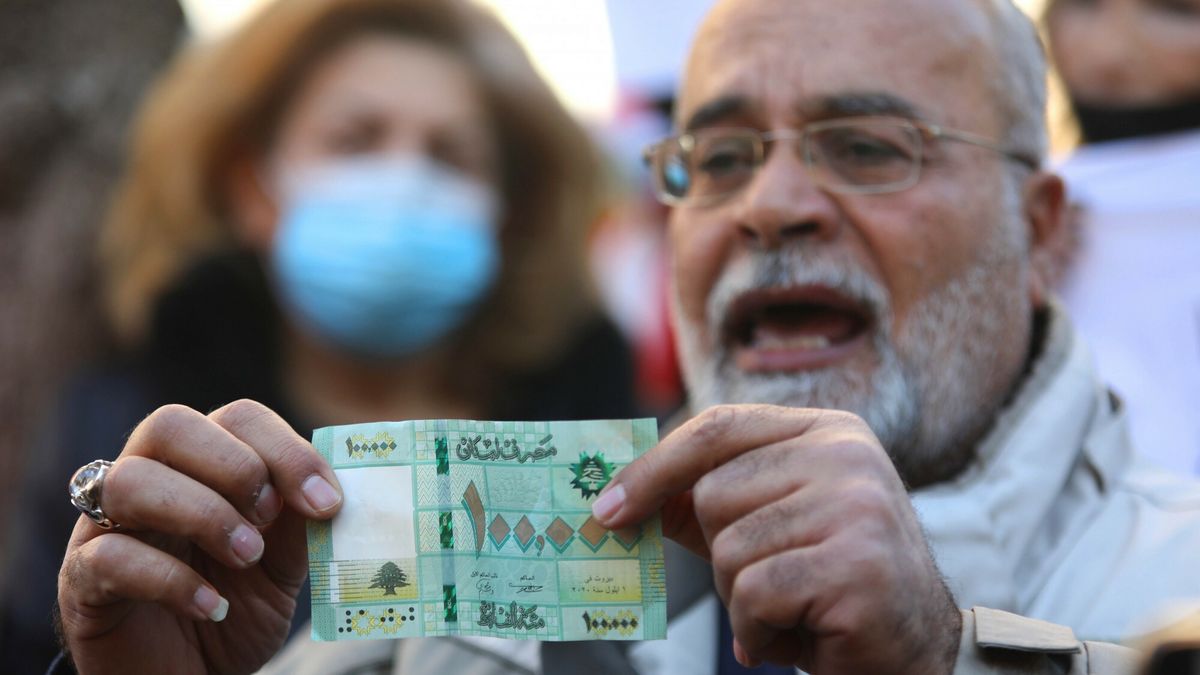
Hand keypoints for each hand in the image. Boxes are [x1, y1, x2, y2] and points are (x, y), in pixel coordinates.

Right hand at [57, 400, 342, 674]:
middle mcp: (148, 479)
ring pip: (129, 480)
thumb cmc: (236, 606)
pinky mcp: (82, 580)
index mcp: (202, 464)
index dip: (287, 449)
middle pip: (170, 424)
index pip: (238, 417)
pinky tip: (213, 606)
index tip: (326, 502)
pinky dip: (169, 579)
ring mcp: (105, 525)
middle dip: (233, 464)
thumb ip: (300, 523)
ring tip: (247, 558)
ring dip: (202, 515)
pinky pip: (108, 556)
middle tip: (271, 516)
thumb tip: (328, 490)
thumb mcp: (285, 565)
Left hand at [591, 404, 960, 674]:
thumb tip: (622, 494)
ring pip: (728, 546)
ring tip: (791, 612)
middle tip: (766, 588)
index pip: (717, 427)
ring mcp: (856, 504)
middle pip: (713, 493)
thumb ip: (709, 503)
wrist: (918, 652)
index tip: (608, 506)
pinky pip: (754, 592)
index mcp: (827, 431)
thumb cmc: (833, 588)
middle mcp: (846, 454)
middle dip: (720, 555)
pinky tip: (799, 634)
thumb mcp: (771, 530)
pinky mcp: (855, 562)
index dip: (654, 467)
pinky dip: (758, 628)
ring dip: (742, 598)